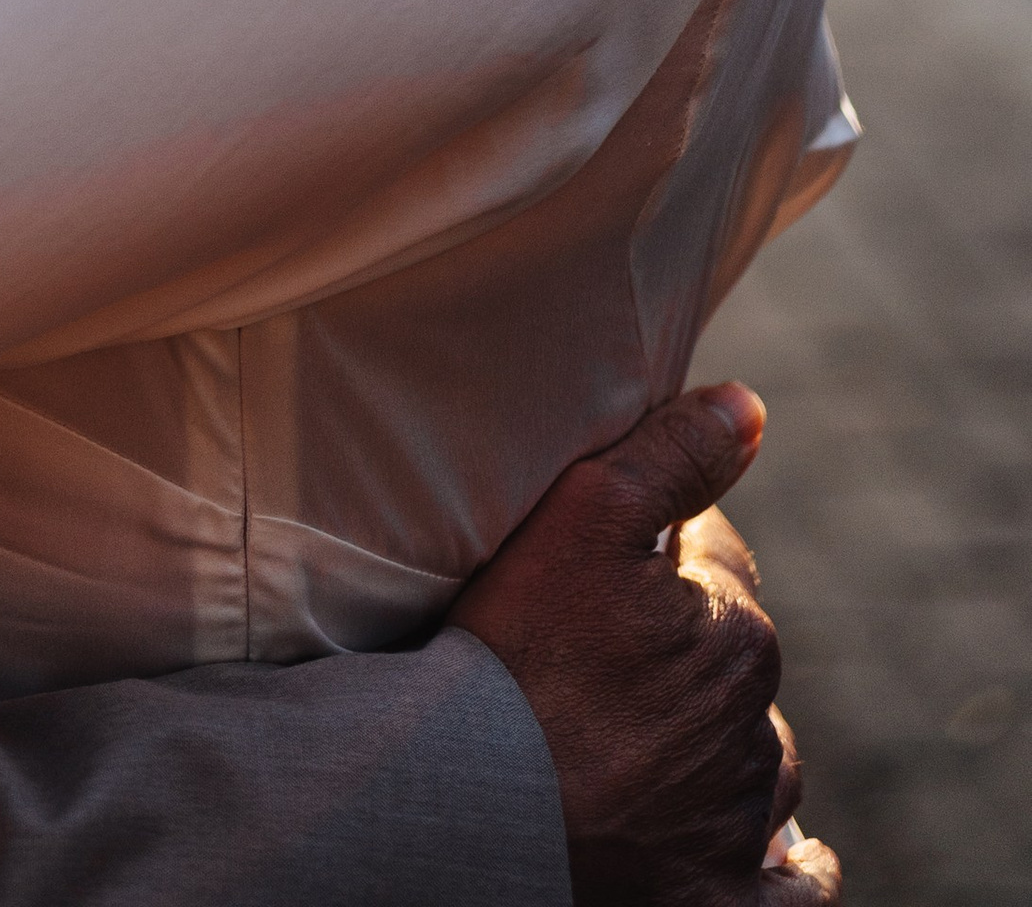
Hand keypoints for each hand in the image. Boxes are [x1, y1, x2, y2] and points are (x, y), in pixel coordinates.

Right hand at [452, 383, 840, 900]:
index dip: (661, 548)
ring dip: (718, 744)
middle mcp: (754, 732)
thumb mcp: (585, 515)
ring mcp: (736, 824)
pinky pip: (783, 891)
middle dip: (684, 642)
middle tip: (599, 642)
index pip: (721, 565)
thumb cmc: (520, 652)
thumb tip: (749, 407)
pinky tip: (784, 859)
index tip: (604, 557)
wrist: (476, 802)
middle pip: (731, 663)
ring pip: (750, 764)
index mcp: (739, 636)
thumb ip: (671, 455)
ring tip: (648, 736)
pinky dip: (788, 871)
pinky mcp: (715, 899)